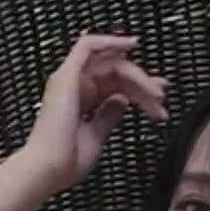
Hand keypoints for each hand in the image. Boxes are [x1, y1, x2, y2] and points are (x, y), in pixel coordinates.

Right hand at [20, 32, 169, 190]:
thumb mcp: (97, 136)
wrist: (49, 169)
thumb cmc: (67, 162)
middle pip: (116, 74)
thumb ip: (109, 115)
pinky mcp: (67, 75)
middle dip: (142, 84)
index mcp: (79, 101)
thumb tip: (122, 100)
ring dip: (136, 74)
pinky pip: (87, 46)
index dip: (139, 90)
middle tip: (161, 97)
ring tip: (155, 91)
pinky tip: (130, 44)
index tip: (159, 101)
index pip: (114, 86)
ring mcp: (69, 79)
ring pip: (110, 63)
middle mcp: (72, 87)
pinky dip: (109, 42)